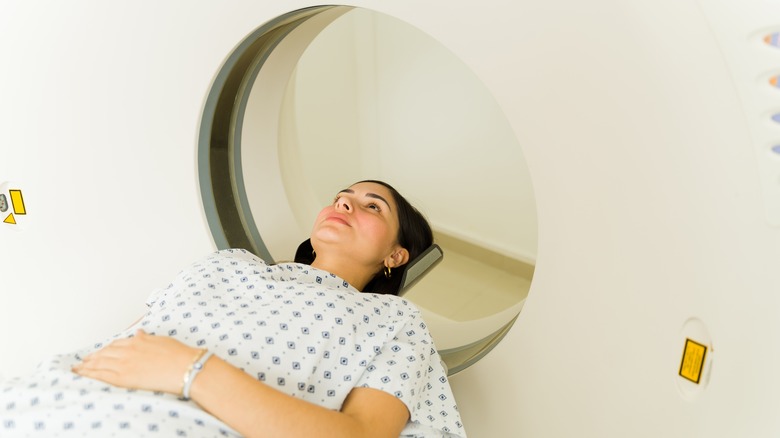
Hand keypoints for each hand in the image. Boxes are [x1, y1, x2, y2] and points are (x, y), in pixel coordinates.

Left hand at [72, 329, 199, 394]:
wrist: (185, 367)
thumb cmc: (178, 354)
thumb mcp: (162, 340)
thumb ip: (147, 338)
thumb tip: (139, 333)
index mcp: (137, 341)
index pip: (116, 344)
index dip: (106, 348)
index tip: (100, 351)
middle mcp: (128, 350)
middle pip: (104, 353)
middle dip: (92, 357)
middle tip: (84, 361)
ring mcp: (124, 364)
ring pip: (99, 363)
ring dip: (87, 365)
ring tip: (79, 368)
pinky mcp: (124, 377)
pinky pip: (101, 375)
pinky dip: (90, 374)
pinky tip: (82, 374)